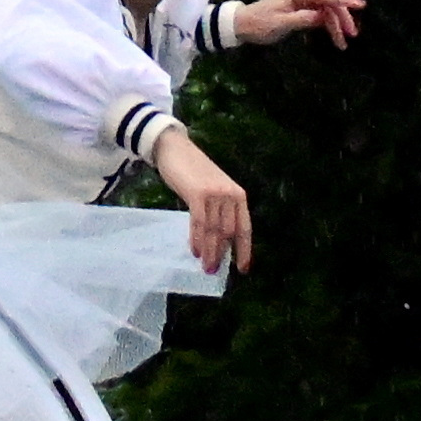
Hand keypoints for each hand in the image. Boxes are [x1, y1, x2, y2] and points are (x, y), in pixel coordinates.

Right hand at [152, 129, 251, 273]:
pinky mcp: (198, 193)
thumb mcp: (214, 190)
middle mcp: (231, 195)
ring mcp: (216, 194)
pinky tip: (195, 251)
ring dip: (210, 251)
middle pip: (230, 232)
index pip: (245, 228)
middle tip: (214, 271)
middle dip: (222, 254)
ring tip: (205, 267)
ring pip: (214, 230)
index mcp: (239, 196)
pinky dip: (197, 239)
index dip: (244, 250)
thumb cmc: (194, 172)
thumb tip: (218, 240)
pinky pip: (199, 222)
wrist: (175, 149)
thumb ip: (220, 210)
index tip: (242, 269)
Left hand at [239, 0, 364, 47]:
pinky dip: (328, 26)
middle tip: (352, 35)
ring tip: (342, 44)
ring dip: (336, 25)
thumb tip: (322, 17)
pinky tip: (334, 38)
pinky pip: (321, 15)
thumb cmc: (259, 24)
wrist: (242, 25)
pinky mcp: (303, 8)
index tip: (361, 5)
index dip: (345, 0)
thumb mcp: (280, 24)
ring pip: (328, 10)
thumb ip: (302, 19)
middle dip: (343, 18)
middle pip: (330, 3)